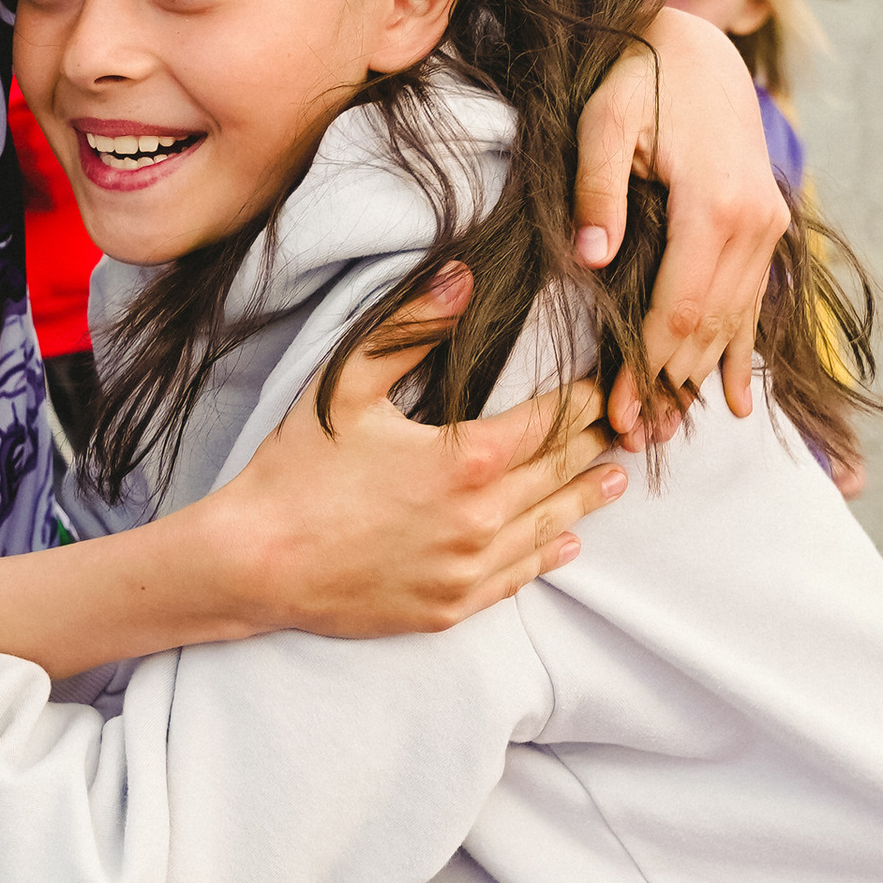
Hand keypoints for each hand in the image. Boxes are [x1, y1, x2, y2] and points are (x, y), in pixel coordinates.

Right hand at [213, 265, 628, 635]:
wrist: (253, 563)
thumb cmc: (295, 470)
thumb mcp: (347, 384)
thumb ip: (410, 326)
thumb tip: (463, 274)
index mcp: (466, 459)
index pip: (553, 421)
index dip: (589, 398)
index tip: (612, 382)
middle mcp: (481, 518)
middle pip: (559, 472)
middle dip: (596, 444)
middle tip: (630, 426)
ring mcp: (467, 569)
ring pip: (548, 527)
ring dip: (585, 500)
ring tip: (614, 480)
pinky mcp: (449, 608)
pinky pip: (516, 579)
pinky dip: (547, 555)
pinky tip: (566, 543)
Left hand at [574, 5, 786, 432]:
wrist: (696, 44)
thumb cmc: (637, 76)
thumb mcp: (602, 120)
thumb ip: (597, 187)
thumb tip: (592, 259)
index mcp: (713, 204)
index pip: (680, 307)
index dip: (648, 365)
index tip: (619, 411)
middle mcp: (752, 221)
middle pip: (709, 325)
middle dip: (670, 384)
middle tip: (633, 435)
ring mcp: (766, 224)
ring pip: (735, 320)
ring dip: (702, 377)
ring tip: (669, 428)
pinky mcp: (766, 223)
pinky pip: (755, 300)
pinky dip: (741, 351)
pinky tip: (734, 400)